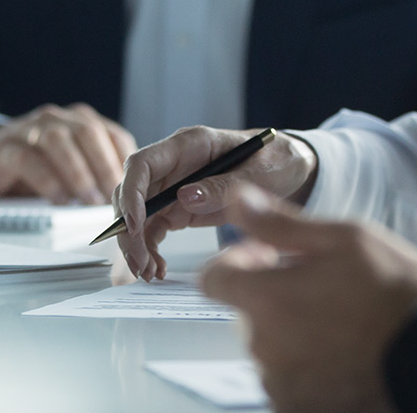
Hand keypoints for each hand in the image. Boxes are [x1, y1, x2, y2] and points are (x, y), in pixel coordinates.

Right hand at [0, 103, 136, 205]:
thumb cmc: (35, 166)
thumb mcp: (71, 167)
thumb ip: (97, 174)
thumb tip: (130, 199)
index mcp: (79, 121)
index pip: (112, 134)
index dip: (125, 160)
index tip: (135, 186)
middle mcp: (56, 119)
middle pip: (88, 132)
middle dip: (105, 165)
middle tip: (114, 195)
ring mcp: (28, 130)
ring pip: (59, 141)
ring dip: (78, 172)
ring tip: (88, 200)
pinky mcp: (3, 148)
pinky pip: (27, 158)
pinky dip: (46, 180)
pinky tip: (58, 199)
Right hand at [114, 125, 317, 280]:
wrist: (288, 168)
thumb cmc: (276, 159)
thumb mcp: (259, 171)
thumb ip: (224, 184)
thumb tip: (183, 197)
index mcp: (190, 144)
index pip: (142, 163)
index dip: (131, 193)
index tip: (135, 225)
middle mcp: (174, 165)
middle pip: (132, 193)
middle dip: (128, 230)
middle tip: (140, 262)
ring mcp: (173, 187)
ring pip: (137, 216)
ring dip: (136, 245)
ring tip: (149, 272)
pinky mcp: (178, 208)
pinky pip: (153, 229)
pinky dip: (150, 250)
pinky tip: (158, 268)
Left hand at [201, 185, 416, 412]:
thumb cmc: (397, 292)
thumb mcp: (345, 239)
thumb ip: (280, 223)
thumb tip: (236, 198)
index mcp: (268, 300)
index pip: (214, 279)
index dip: (237, 261)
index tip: (269, 256)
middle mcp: (265, 348)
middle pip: (248, 313)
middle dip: (275, 294)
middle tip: (324, 285)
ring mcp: (282, 385)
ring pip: (272, 347)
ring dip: (293, 331)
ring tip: (343, 320)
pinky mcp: (300, 408)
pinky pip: (290, 379)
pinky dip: (309, 365)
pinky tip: (345, 351)